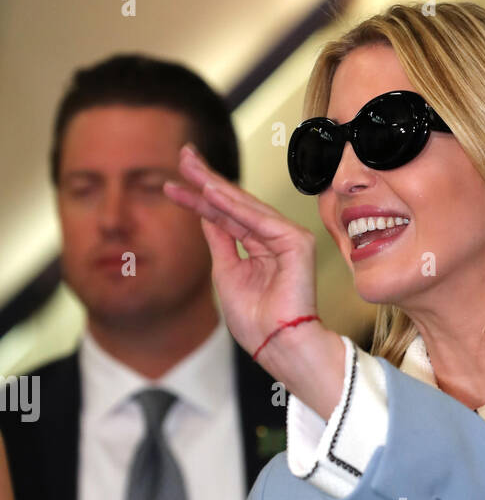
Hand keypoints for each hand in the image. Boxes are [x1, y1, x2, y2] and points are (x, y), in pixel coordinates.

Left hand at [163, 144, 318, 363]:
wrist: (277, 345)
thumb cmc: (256, 321)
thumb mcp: (226, 272)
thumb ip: (220, 239)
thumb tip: (205, 209)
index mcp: (260, 248)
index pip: (226, 216)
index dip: (200, 199)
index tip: (173, 184)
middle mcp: (275, 239)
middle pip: (236, 203)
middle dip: (207, 179)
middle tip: (183, 154)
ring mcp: (288, 238)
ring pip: (244, 206)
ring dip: (215, 185)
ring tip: (189, 167)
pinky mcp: (296, 242)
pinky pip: (258, 219)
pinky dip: (233, 205)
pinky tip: (209, 191)